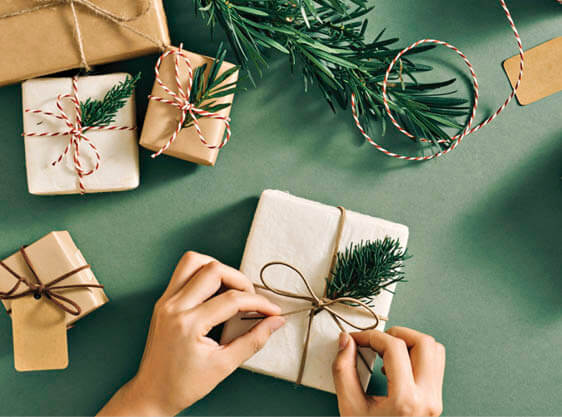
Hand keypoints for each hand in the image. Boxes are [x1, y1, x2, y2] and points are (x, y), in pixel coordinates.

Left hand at [98, 251, 284, 415]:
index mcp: (188, 324)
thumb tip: (275, 322)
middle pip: (213, 269)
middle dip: (239, 280)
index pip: (232, 299)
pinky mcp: (163, 301)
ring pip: (193, 261)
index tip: (272, 310)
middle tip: (250, 298)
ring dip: (218, 269)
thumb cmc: (183, 385)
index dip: (258, 302)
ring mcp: (165, 301)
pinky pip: (183, 273)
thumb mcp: (224, 365)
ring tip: (232, 288)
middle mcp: (174, 307)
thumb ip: (253, 340)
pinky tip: (215, 293)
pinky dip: (203, 274)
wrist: (152, 394)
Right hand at [333, 327, 444, 416]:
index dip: (371, 336)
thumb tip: (346, 341)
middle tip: (375, 342)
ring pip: (435, 350)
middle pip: (423, 342)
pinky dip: (417, 356)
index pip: (394, 347)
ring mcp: (435, 400)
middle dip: (395, 334)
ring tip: (387, 352)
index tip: (356, 339)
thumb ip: (343, 370)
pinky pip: (435, 365)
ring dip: (410, 343)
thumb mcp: (350, 407)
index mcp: (406, 400)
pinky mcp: (436, 400)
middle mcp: (427, 398)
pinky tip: (398, 366)